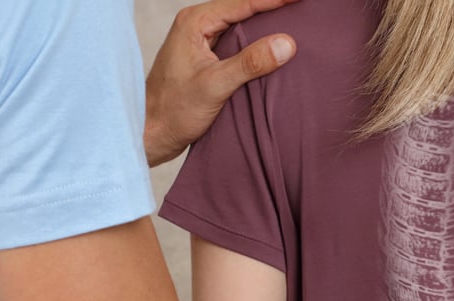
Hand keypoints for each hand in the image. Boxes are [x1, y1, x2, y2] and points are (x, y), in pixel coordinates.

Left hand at [144, 0, 299, 166]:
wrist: (151, 133)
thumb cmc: (174, 110)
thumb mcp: (215, 86)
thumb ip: (250, 63)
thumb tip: (286, 43)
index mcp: (195, 22)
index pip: (243, 2)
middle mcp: (197, 25)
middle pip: (243, 9)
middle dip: (272, 8)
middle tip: (302, 9)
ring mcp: (201, 41)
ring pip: (241, 26)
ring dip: (266, 25)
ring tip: (295, 22)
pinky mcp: (207, 57)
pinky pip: (238, 43)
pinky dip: (257, 43)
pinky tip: (275, 49)